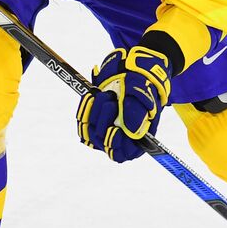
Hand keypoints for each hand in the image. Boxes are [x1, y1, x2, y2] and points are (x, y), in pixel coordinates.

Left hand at [77, 45, 172, 161]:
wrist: (128, 74)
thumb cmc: (141, 88)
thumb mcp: (143, 98)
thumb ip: (137, 115)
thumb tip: (131, 132)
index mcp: (136, 140)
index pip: (121, 154)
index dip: (115, 144)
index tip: (114, 129)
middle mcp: (119, 139)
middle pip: (103, 142)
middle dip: (105, 121)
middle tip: (111, 102)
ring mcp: (104, 131)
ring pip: (91, 132)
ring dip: (96, 112)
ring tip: (105, 95)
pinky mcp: (93, 122)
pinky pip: (83, 123)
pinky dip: (86, 110)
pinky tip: (92, 97)